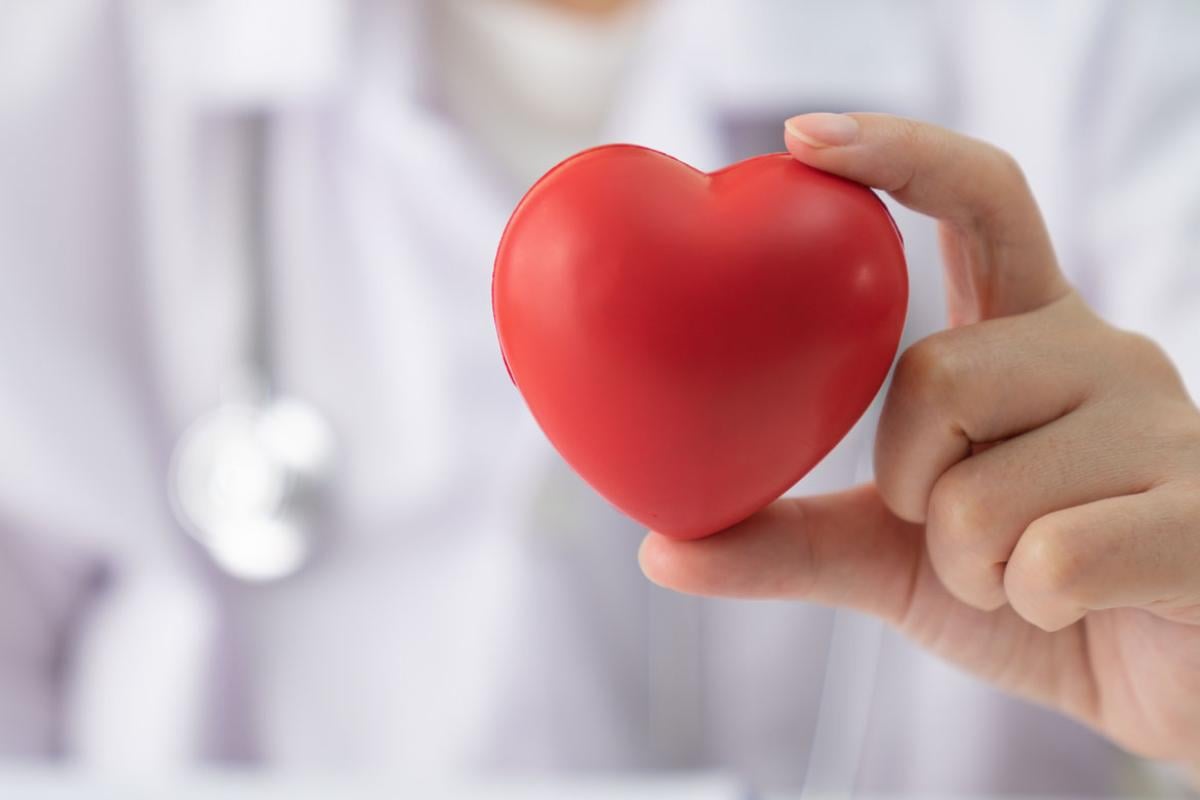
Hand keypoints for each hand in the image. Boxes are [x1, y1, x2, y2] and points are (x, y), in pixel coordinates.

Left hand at [639, 113, 1199, 773]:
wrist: (1156, 682)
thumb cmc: (1024, 597)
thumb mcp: (892, 559)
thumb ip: (789, 540)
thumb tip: (658, 549)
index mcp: (1028, 337)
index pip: (982, 201)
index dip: (901, 156)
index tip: (804, 137)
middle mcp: (1100, 353)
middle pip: (939, 374)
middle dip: (912, 484)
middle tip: (952, 531)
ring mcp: (1164, 426)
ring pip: (984, 490)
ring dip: (972, 567)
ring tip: (1023, 581)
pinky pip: (1052, 560)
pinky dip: (1032, 606)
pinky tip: (1076, 607)